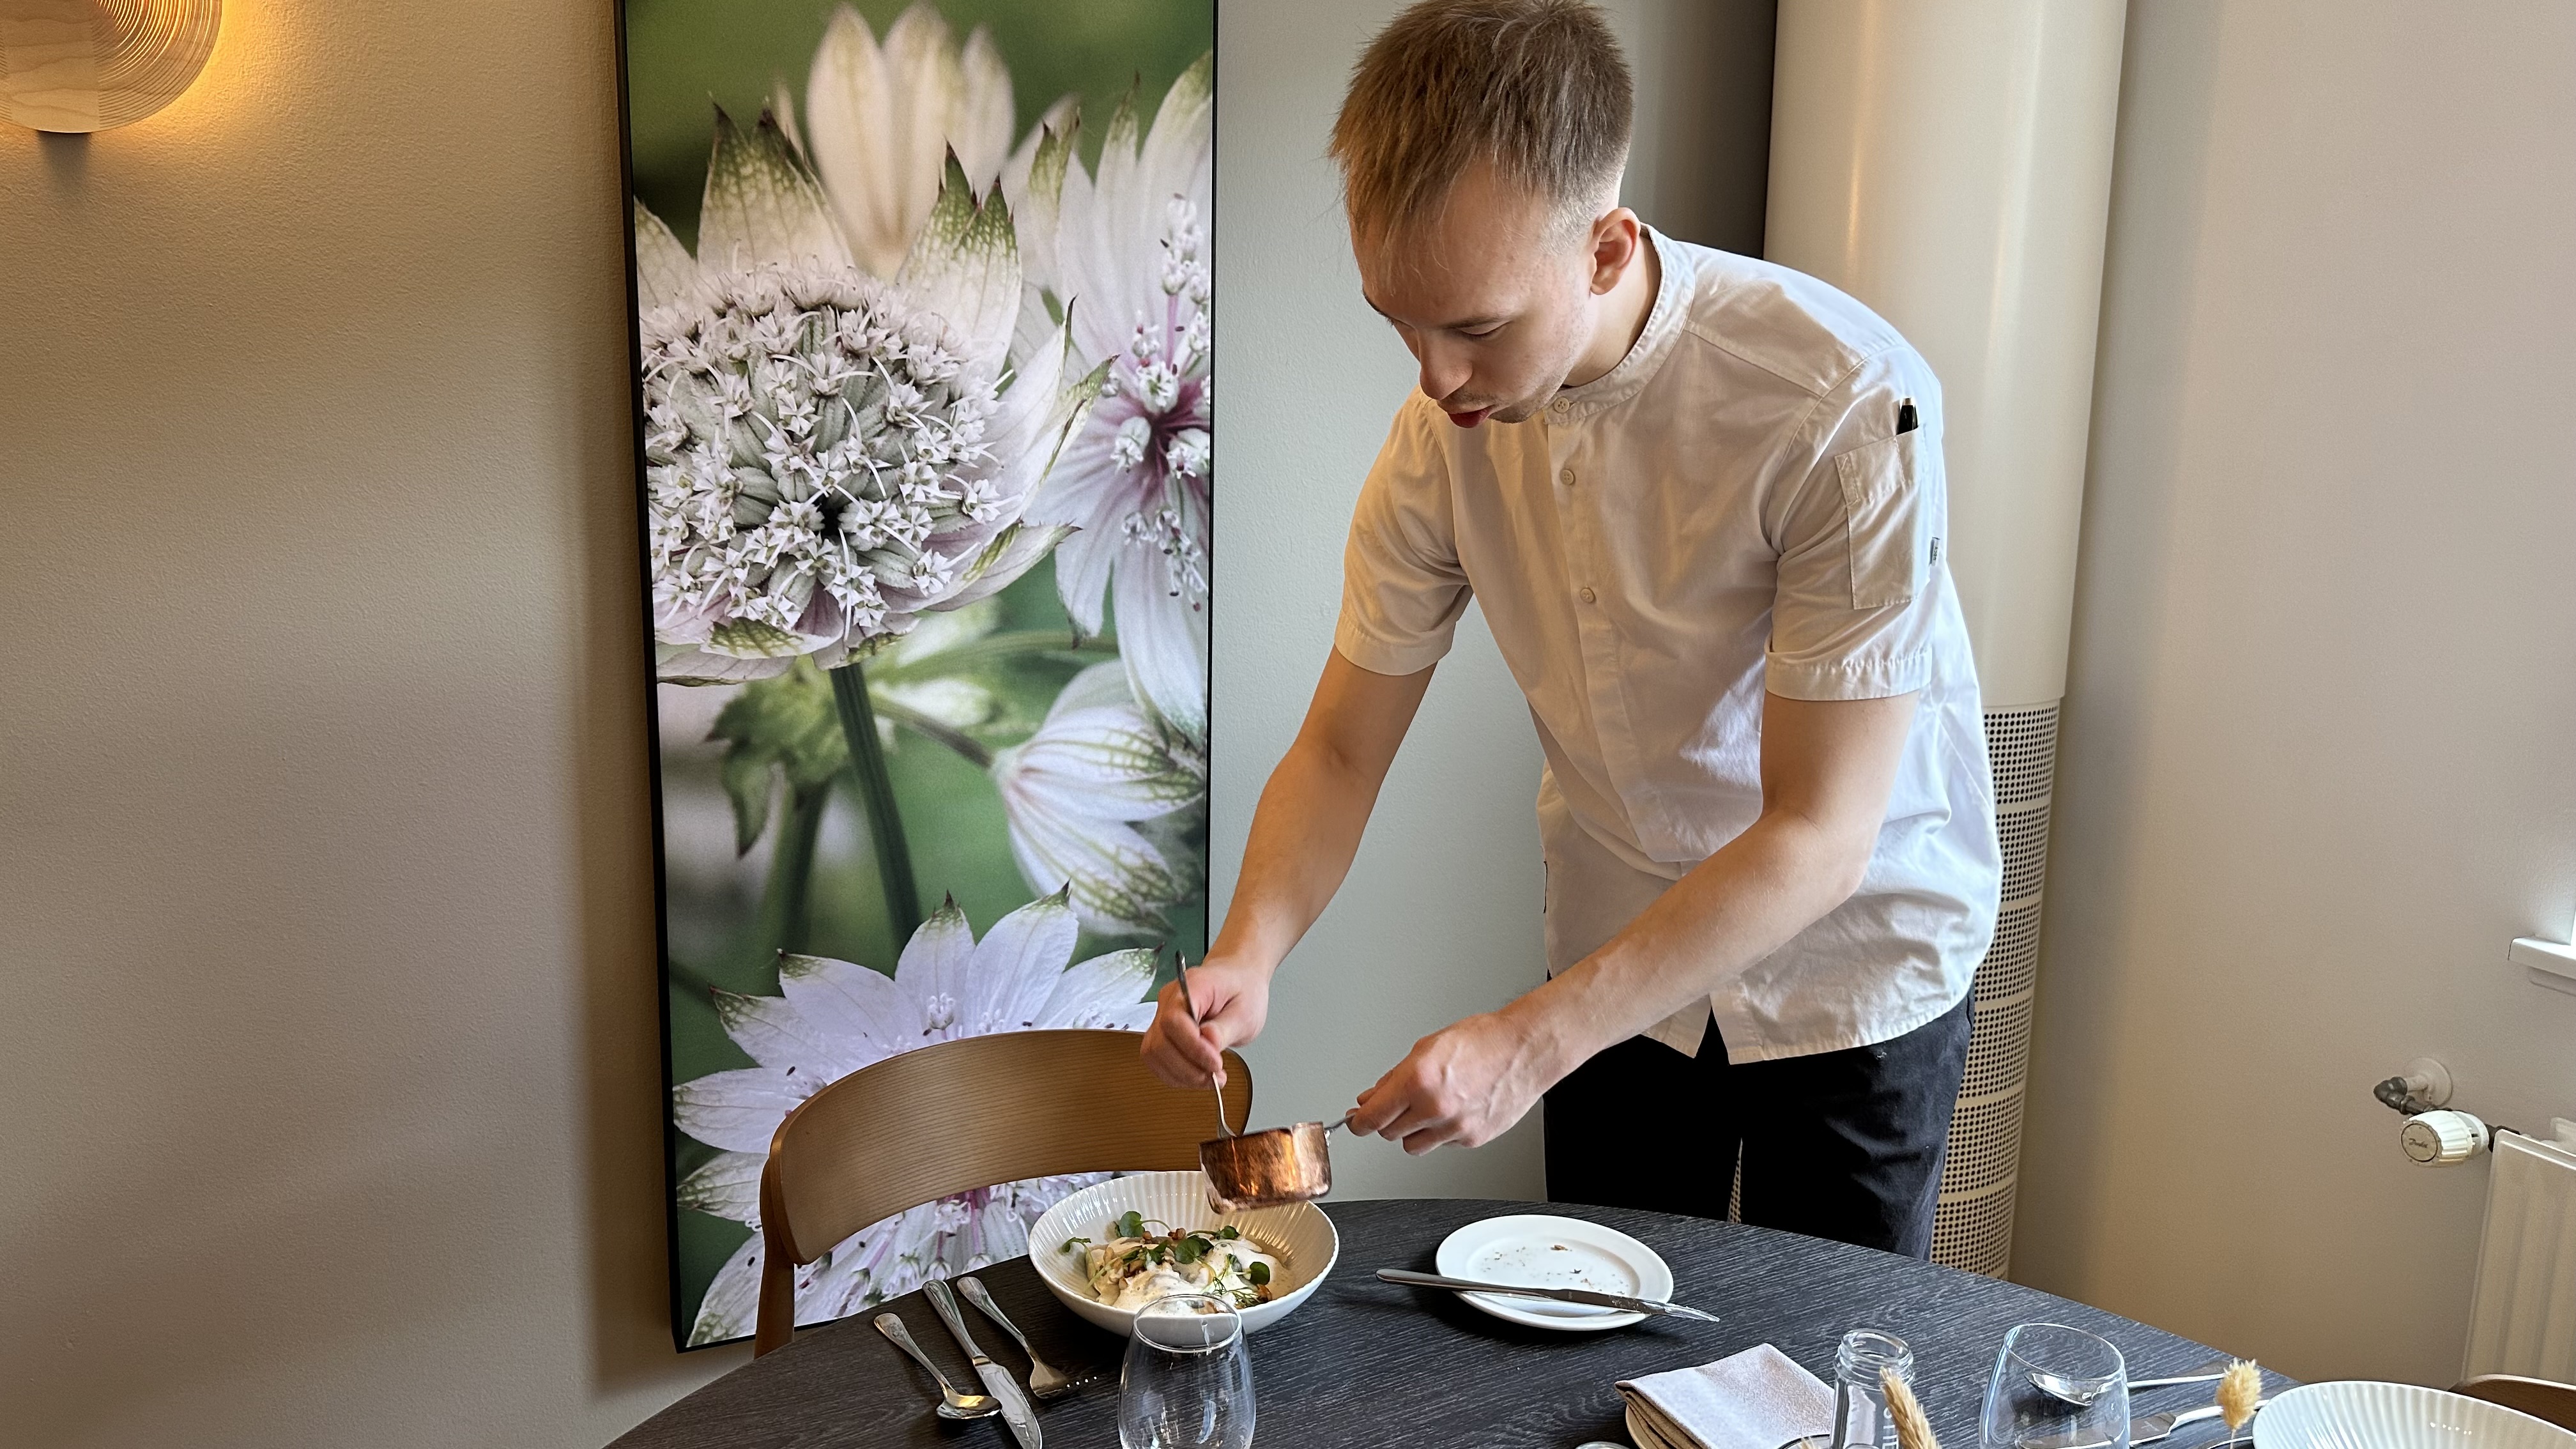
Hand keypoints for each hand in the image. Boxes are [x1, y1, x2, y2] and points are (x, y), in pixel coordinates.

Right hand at [1140, 953, 1272, 1089]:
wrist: (1238, 980)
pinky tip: (1198, 1075)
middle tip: (1215, 1076)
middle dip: (1188, 1067)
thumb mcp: (1246, 1011)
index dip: (1192, 1047)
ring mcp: (1162, 1016)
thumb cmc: (1242, 990)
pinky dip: (1176, 1074)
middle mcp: (1170, 1000)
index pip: (1174, 1020)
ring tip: (1209, 1078)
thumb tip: (1208, 1042)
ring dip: (1181, 1074)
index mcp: (1191, 986)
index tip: (1216, 1063)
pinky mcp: (1163, 1033)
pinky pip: (1157, 1059)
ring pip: (1154, 1054)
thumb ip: (1225, 1028)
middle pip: (1160, 1042)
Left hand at [1347, 1010, 1565, 1154]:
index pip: (1371, 1117)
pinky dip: (1441, 1132)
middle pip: (1389, 1133)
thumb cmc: (1482, 1041)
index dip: (1357, 1122)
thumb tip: (1372, 1098)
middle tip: (1397, 1106)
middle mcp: (1434, 1107)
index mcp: (1418, 1079)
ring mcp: (1454, 1127)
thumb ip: (1394, 1078)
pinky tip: (1453, 1110)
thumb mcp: (1426, 1047)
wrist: (1524, 1050)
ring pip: (1413, 1145)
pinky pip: (1442, 1144)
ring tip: (1427, 1109)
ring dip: (1412, 1131)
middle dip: (1388, 1120)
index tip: (1355, 1122)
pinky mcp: (1472, 1139)